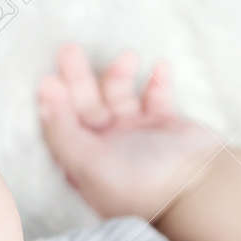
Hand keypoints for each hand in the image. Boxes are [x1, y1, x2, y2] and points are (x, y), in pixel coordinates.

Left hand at [37, 42, 224, 219]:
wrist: (196, 191)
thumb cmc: (137, 185)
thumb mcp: (87, 164)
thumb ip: (62, 133)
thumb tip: (44, 99)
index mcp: (84, 162)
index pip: (62, 127)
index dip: (53, 103)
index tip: (48, 79)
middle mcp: (107, 147)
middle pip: (86, 106)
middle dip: (77, 78)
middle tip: (69, 49)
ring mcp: (136, 135)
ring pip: (119, 95)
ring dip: (119, 74)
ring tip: (127, 57)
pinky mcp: (165, 125)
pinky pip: (156, 95)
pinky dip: (157, 81)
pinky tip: (159, 66)